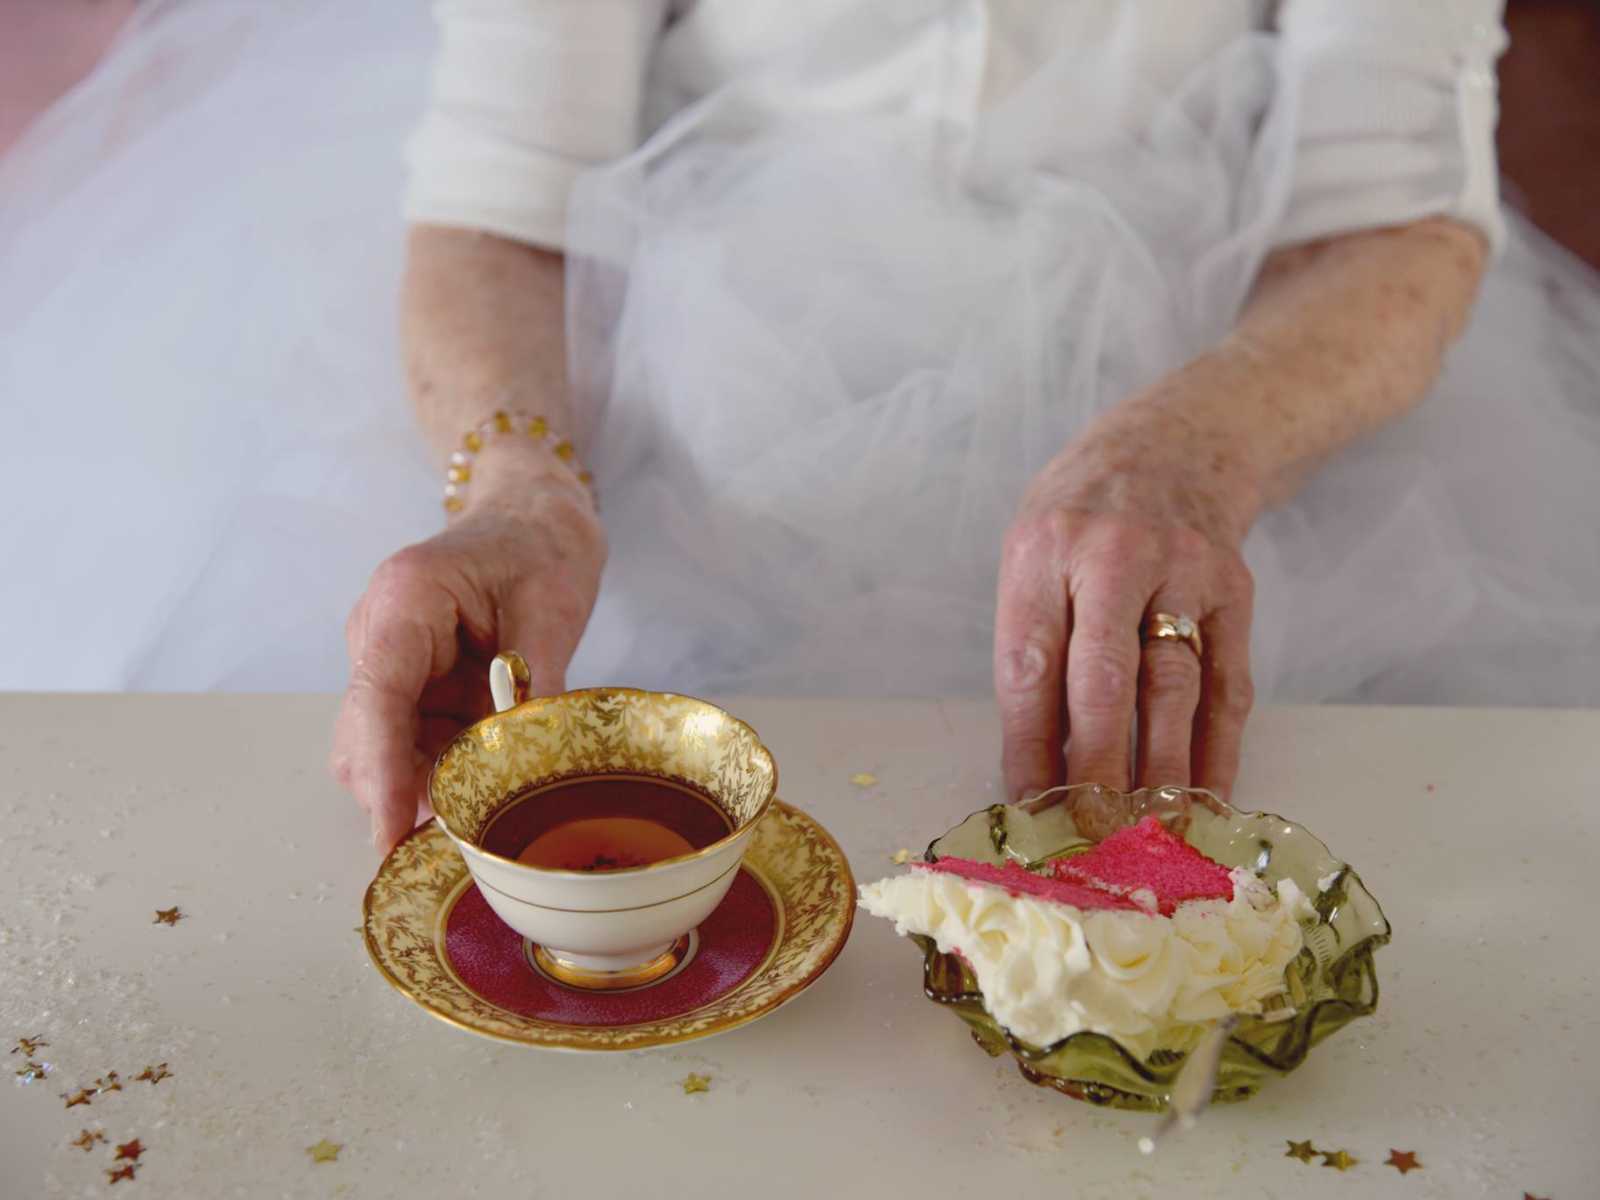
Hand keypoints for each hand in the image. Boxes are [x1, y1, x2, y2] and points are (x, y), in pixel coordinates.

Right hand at [331, 442, 604, 848]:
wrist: (532, 519)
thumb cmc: (540, 548)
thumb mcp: (552, 608)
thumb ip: (536, 683)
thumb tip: (532, 762)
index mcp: (406, 599)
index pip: (377, 697)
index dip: (383, 772)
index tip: (392, 833)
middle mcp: (379, 635)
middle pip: (364, 737)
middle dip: (401, 792)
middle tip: (463, 837)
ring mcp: (389, 664)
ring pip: (380, 751)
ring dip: (422, 786)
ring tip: (480, 812)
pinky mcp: (409, 689)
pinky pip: (410, 745)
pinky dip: (439, 773)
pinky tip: (480, 787)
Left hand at [994, 399, 1260, 802]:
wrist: (1177, 443)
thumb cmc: (1082, 515)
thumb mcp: (1033, 553)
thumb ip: (1035, 645)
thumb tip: (1039, 764)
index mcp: (1045, 551)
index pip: (1032, 664)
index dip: (1029, 745)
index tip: (1027, 806)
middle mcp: (1116, 557)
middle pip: (1105, 681)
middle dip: (1096, 768)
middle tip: (1089, 833)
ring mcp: (1185, 573)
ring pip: (1174, 689)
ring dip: (1160, 771)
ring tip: (1145, 835)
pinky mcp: (1235, 594)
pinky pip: (1227, 686)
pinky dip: (1217, 751)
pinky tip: (1205, 800)